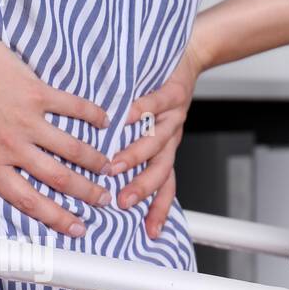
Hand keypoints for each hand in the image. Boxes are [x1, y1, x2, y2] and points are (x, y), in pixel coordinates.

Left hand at [0, 30, 111, 237]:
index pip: (27, 200)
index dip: (55, 218)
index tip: (77, 228)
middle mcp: (13, 146)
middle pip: (57, 178)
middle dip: (85, 193)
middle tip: (105, 202)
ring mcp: (29, 118)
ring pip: (70, 147)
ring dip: (94, 160)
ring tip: (110, 169)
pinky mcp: (37, 91)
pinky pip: (71, 105)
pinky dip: (91, 114)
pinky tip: (106, 122)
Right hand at [116, 44, 203, 238]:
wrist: (190, 56)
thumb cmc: (160, 93)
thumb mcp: (148, 129)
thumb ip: (127, 150)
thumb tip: (98, 175)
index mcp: (165, 151)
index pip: (165, 187)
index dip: (159, 210)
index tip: (149, 233)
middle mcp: (171, 138)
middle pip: (161, 171)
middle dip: (142, 189)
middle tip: (122, 203)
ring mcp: (174, 116)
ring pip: (157, 142)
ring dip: (136, 156)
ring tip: (115, 166)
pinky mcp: (174, 92)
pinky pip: (158, 103)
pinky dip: (143, 110)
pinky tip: (127, 116)